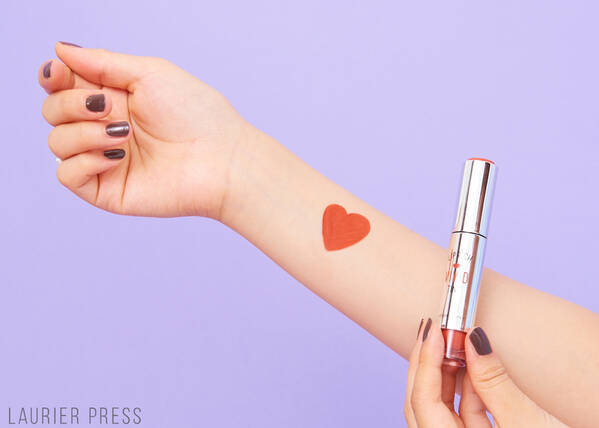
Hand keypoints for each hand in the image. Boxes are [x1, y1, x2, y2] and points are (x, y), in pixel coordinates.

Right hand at [38, 42, 255, 217]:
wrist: (222, 160)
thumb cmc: (196, 113)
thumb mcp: (150, 73)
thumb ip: (102, 63)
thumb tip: (61, 49)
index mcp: (113, 98)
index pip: (63, 85)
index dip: (52, 76)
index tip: (58, 71)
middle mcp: (104, 128)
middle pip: (53, 111)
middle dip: (71, 103)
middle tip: (107, 106)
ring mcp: (104, 160)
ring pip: (57, 143)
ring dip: (84, 132)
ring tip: (124, 134)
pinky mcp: (106, 189)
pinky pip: (67, 175)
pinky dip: (85, 161)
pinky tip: (118, 155)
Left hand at [404, 319, 566, 426]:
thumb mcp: (529, 424)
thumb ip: (495, 382)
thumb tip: (474, 341)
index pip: (422, 404)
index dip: (423, 364)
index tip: (431, 331)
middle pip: (423, 406)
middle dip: (426, 365)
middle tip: (433, 331)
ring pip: (441, 410)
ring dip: (446, 375)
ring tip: (453, 342)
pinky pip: (464, 417)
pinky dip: (466, 390)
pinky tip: (472, 366)